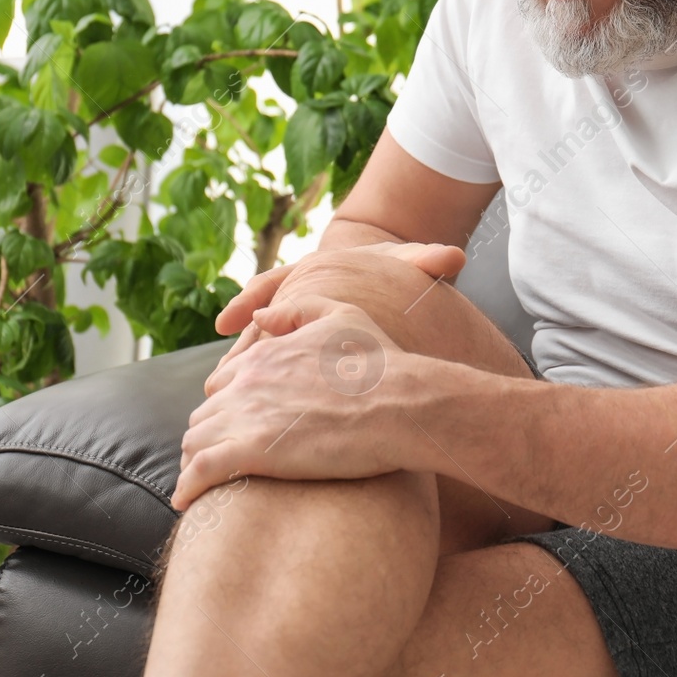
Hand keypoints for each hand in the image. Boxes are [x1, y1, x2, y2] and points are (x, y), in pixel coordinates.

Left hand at [174, 295, 412, 509]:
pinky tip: (186, 501)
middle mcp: (247, 380)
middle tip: (217, 458)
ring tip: (200, 483)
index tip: (235, 423)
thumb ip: (296, 310)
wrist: (402, 404)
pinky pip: (201, 472)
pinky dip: (188, 486)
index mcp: (265, 353)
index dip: (227, 404)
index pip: (223, 382)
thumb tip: (259, 316)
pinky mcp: (252, 452)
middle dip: (208, 434)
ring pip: (195, 441)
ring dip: (194, 461)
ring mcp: (246, 415)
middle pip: (205, 413)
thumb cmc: (382, 364)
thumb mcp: (342, 315)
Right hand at [209, 241, 464, 385]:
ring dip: (242, 379)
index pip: (271, 284)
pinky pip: (272, 373)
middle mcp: (296, 302)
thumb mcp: (408, 264)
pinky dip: (259, 392)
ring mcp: (295, 331)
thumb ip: (428, 260)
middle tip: (222, 377)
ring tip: (225, 405)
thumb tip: (454, 256)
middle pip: (258, 327)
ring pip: (259, 356)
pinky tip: (248, 420)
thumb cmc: (394, 273)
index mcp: (312, 272)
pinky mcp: (300, 356)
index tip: (227, 320)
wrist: (391, 285)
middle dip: (239, 352)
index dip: (248, 303)